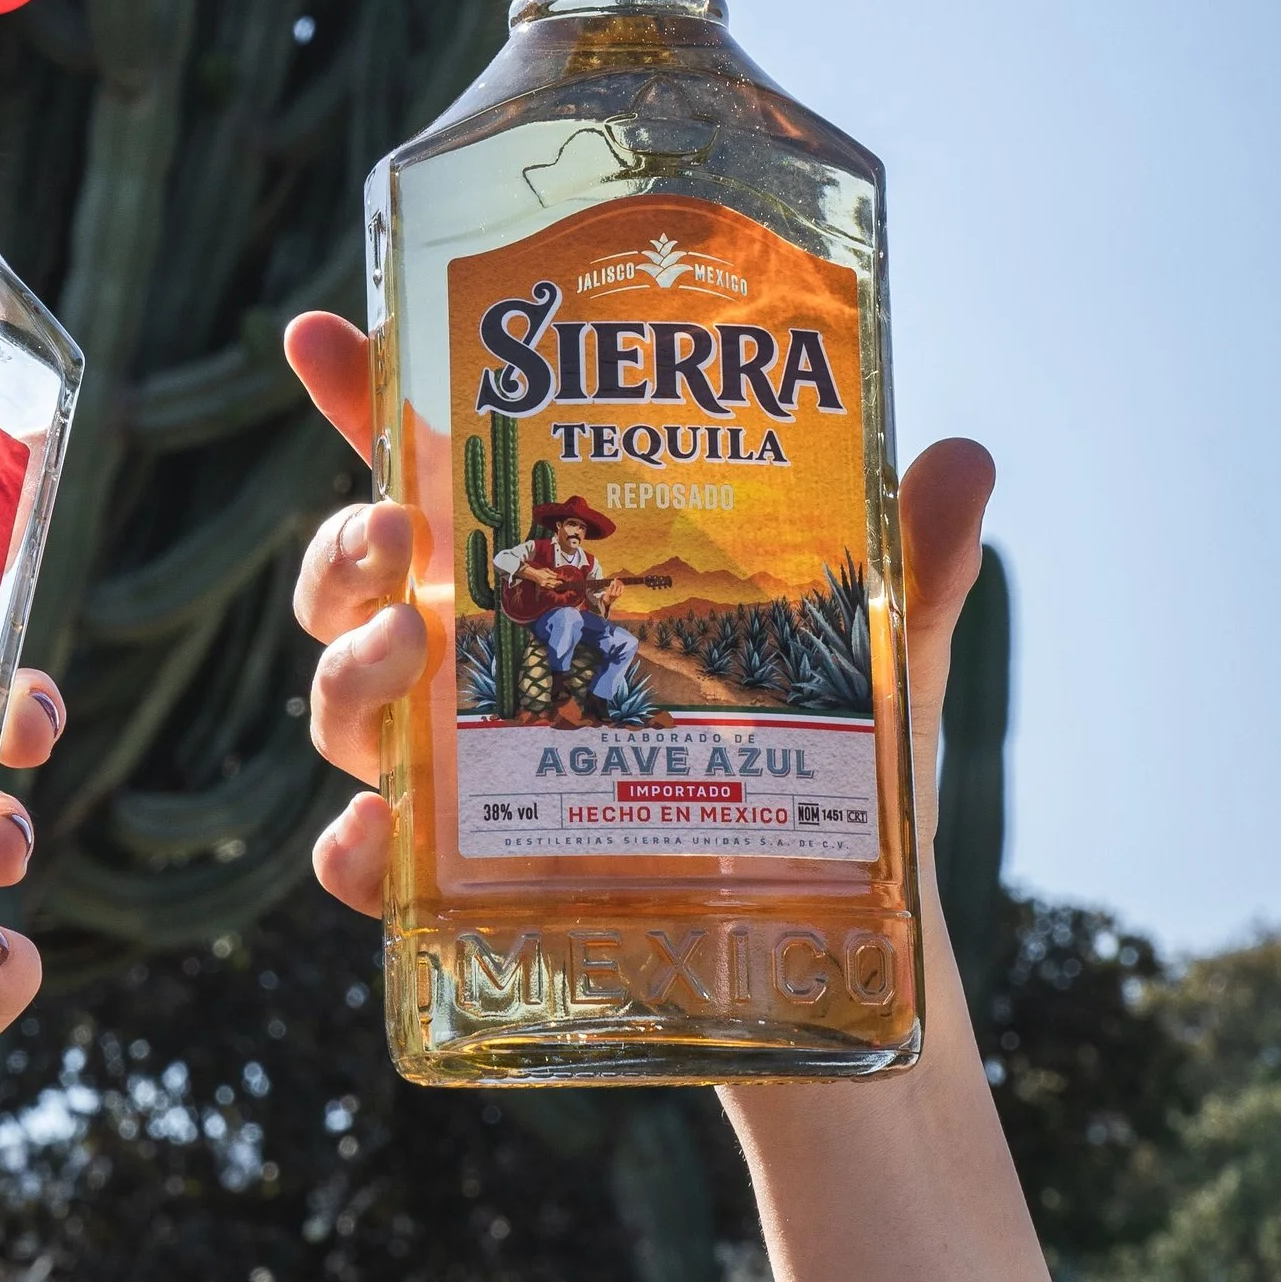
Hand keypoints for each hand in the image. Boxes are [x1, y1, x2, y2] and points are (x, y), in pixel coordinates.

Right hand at [280, 310, 994, 915]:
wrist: (839, 946)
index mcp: (551, 574)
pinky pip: (371, 866)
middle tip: (399, 529)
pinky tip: (375, 841)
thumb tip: (963, 456)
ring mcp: (463, 776)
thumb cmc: (833, 770)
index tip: (317, 335)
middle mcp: (481, 662)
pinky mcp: (467, 890)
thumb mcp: (877, 650)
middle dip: (344, 544)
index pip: (430, 465)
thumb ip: (909, 557)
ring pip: (345, 706)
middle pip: (354, 579)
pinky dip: (355, 851)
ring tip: (410, 651)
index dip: (362, 395)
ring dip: (347, 669)